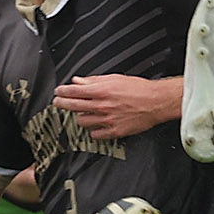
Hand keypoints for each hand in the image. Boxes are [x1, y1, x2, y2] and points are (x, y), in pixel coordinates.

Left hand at [53, 74, 179, 139]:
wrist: (156, 102)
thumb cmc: (139, 89)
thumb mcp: (115, 79)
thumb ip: (94, 80)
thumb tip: (79, 81)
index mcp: (101, 91)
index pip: (73, 91)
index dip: (62, 91)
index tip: (58, 92)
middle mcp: (101, 106)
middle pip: (73, 106)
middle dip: (62, 104)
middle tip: (58, 102)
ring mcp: (106, 120)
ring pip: (82, 122)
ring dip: (80, 117)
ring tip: (82, 113)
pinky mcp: (114, 131)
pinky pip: (95, 134)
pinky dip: (93, 130)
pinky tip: (95, 125)